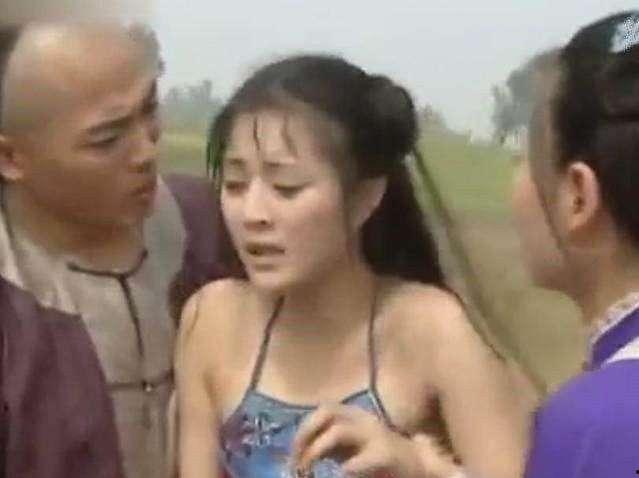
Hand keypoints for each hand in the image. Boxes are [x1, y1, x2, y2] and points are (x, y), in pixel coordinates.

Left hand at [291, 403, 431, 477]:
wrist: (420, 468)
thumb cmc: (380, 460)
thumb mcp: (351, 446)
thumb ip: (329, 442)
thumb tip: (298, 452)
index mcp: (356, 415)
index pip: (324, 410)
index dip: (304, 428)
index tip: (293, 453)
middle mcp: (365, 420)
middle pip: (327, 412)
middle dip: (306, 434)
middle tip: (296, 461)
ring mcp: (376, 435)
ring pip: (338, 431)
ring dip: (316, 450)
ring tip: (307, 470)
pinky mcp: (385, 456)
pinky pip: (359, 460)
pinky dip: (345, 468)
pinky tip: (339, 474)